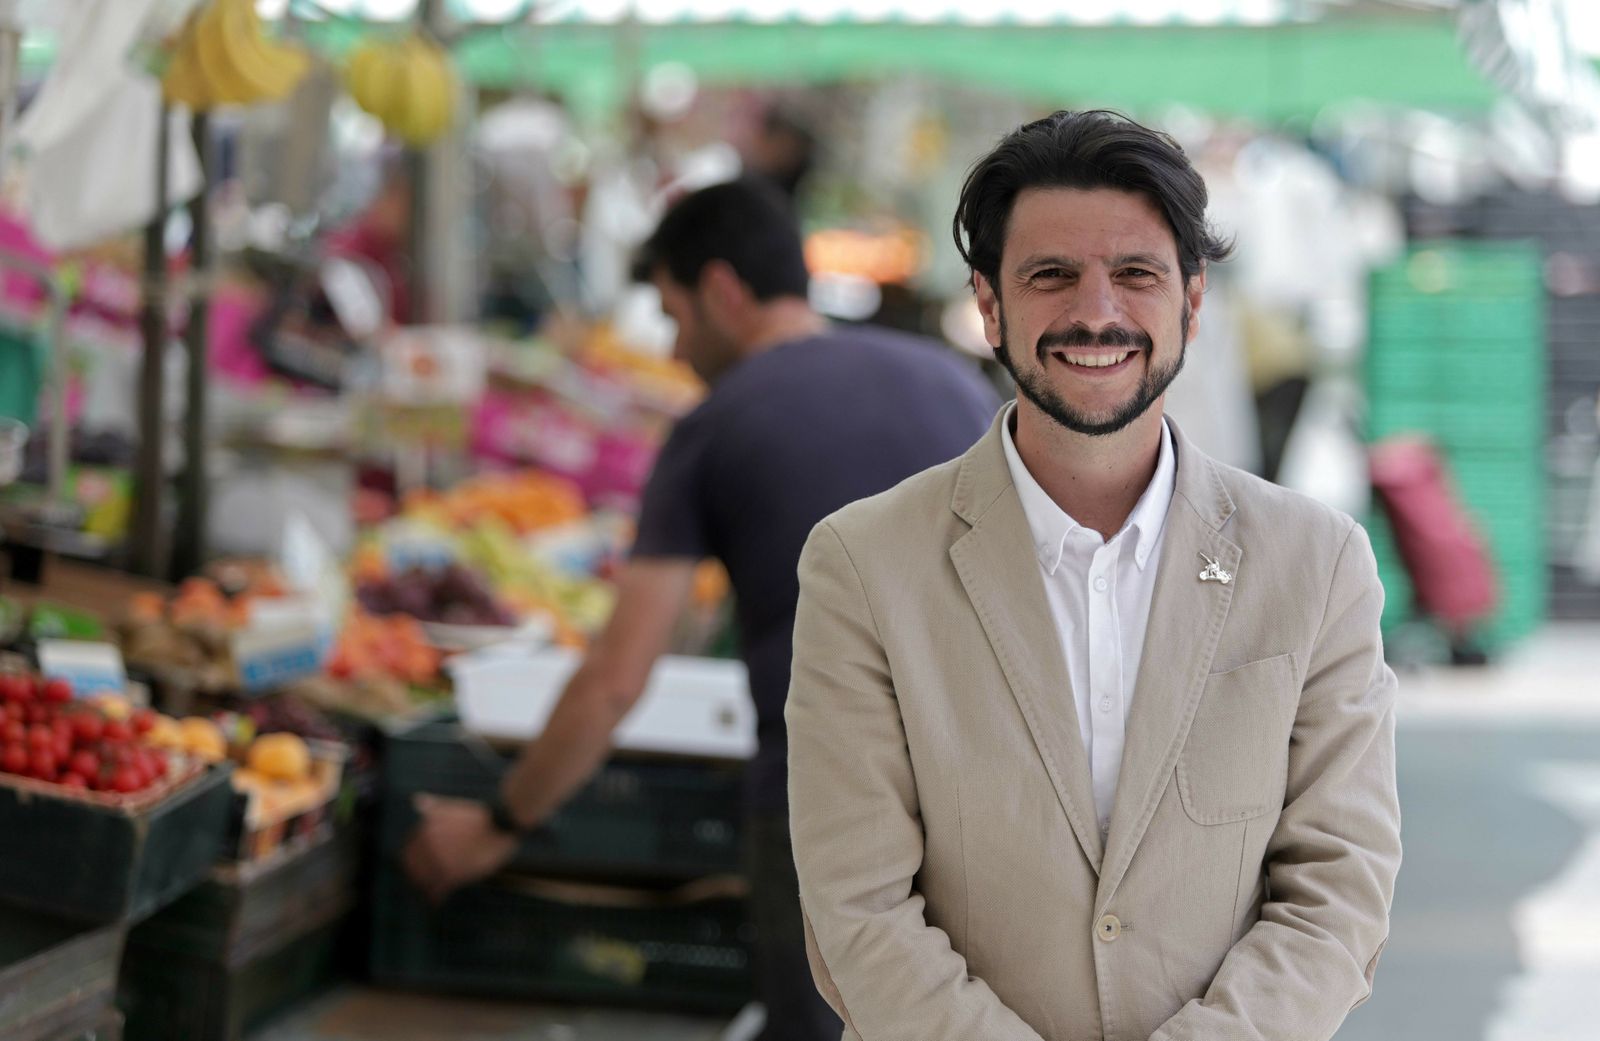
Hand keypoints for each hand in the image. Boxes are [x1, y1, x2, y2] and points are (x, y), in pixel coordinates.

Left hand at [401, 793, 519, 902]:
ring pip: (424, 880)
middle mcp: (429, 846)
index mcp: (426, 830)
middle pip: (413, 869)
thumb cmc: (479, 814)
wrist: (499, 823)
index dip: (411, 862)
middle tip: (420, 883)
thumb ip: (433, 806)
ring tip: (428, 893)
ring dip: (424, 887)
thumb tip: (416, 800)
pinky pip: (438, 890)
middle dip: (416, 876)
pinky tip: (436, 901)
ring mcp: (440, 860)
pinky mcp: (454, 873)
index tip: (414, 868)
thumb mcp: (453, 806)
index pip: (408, 852)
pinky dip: (435, 896)